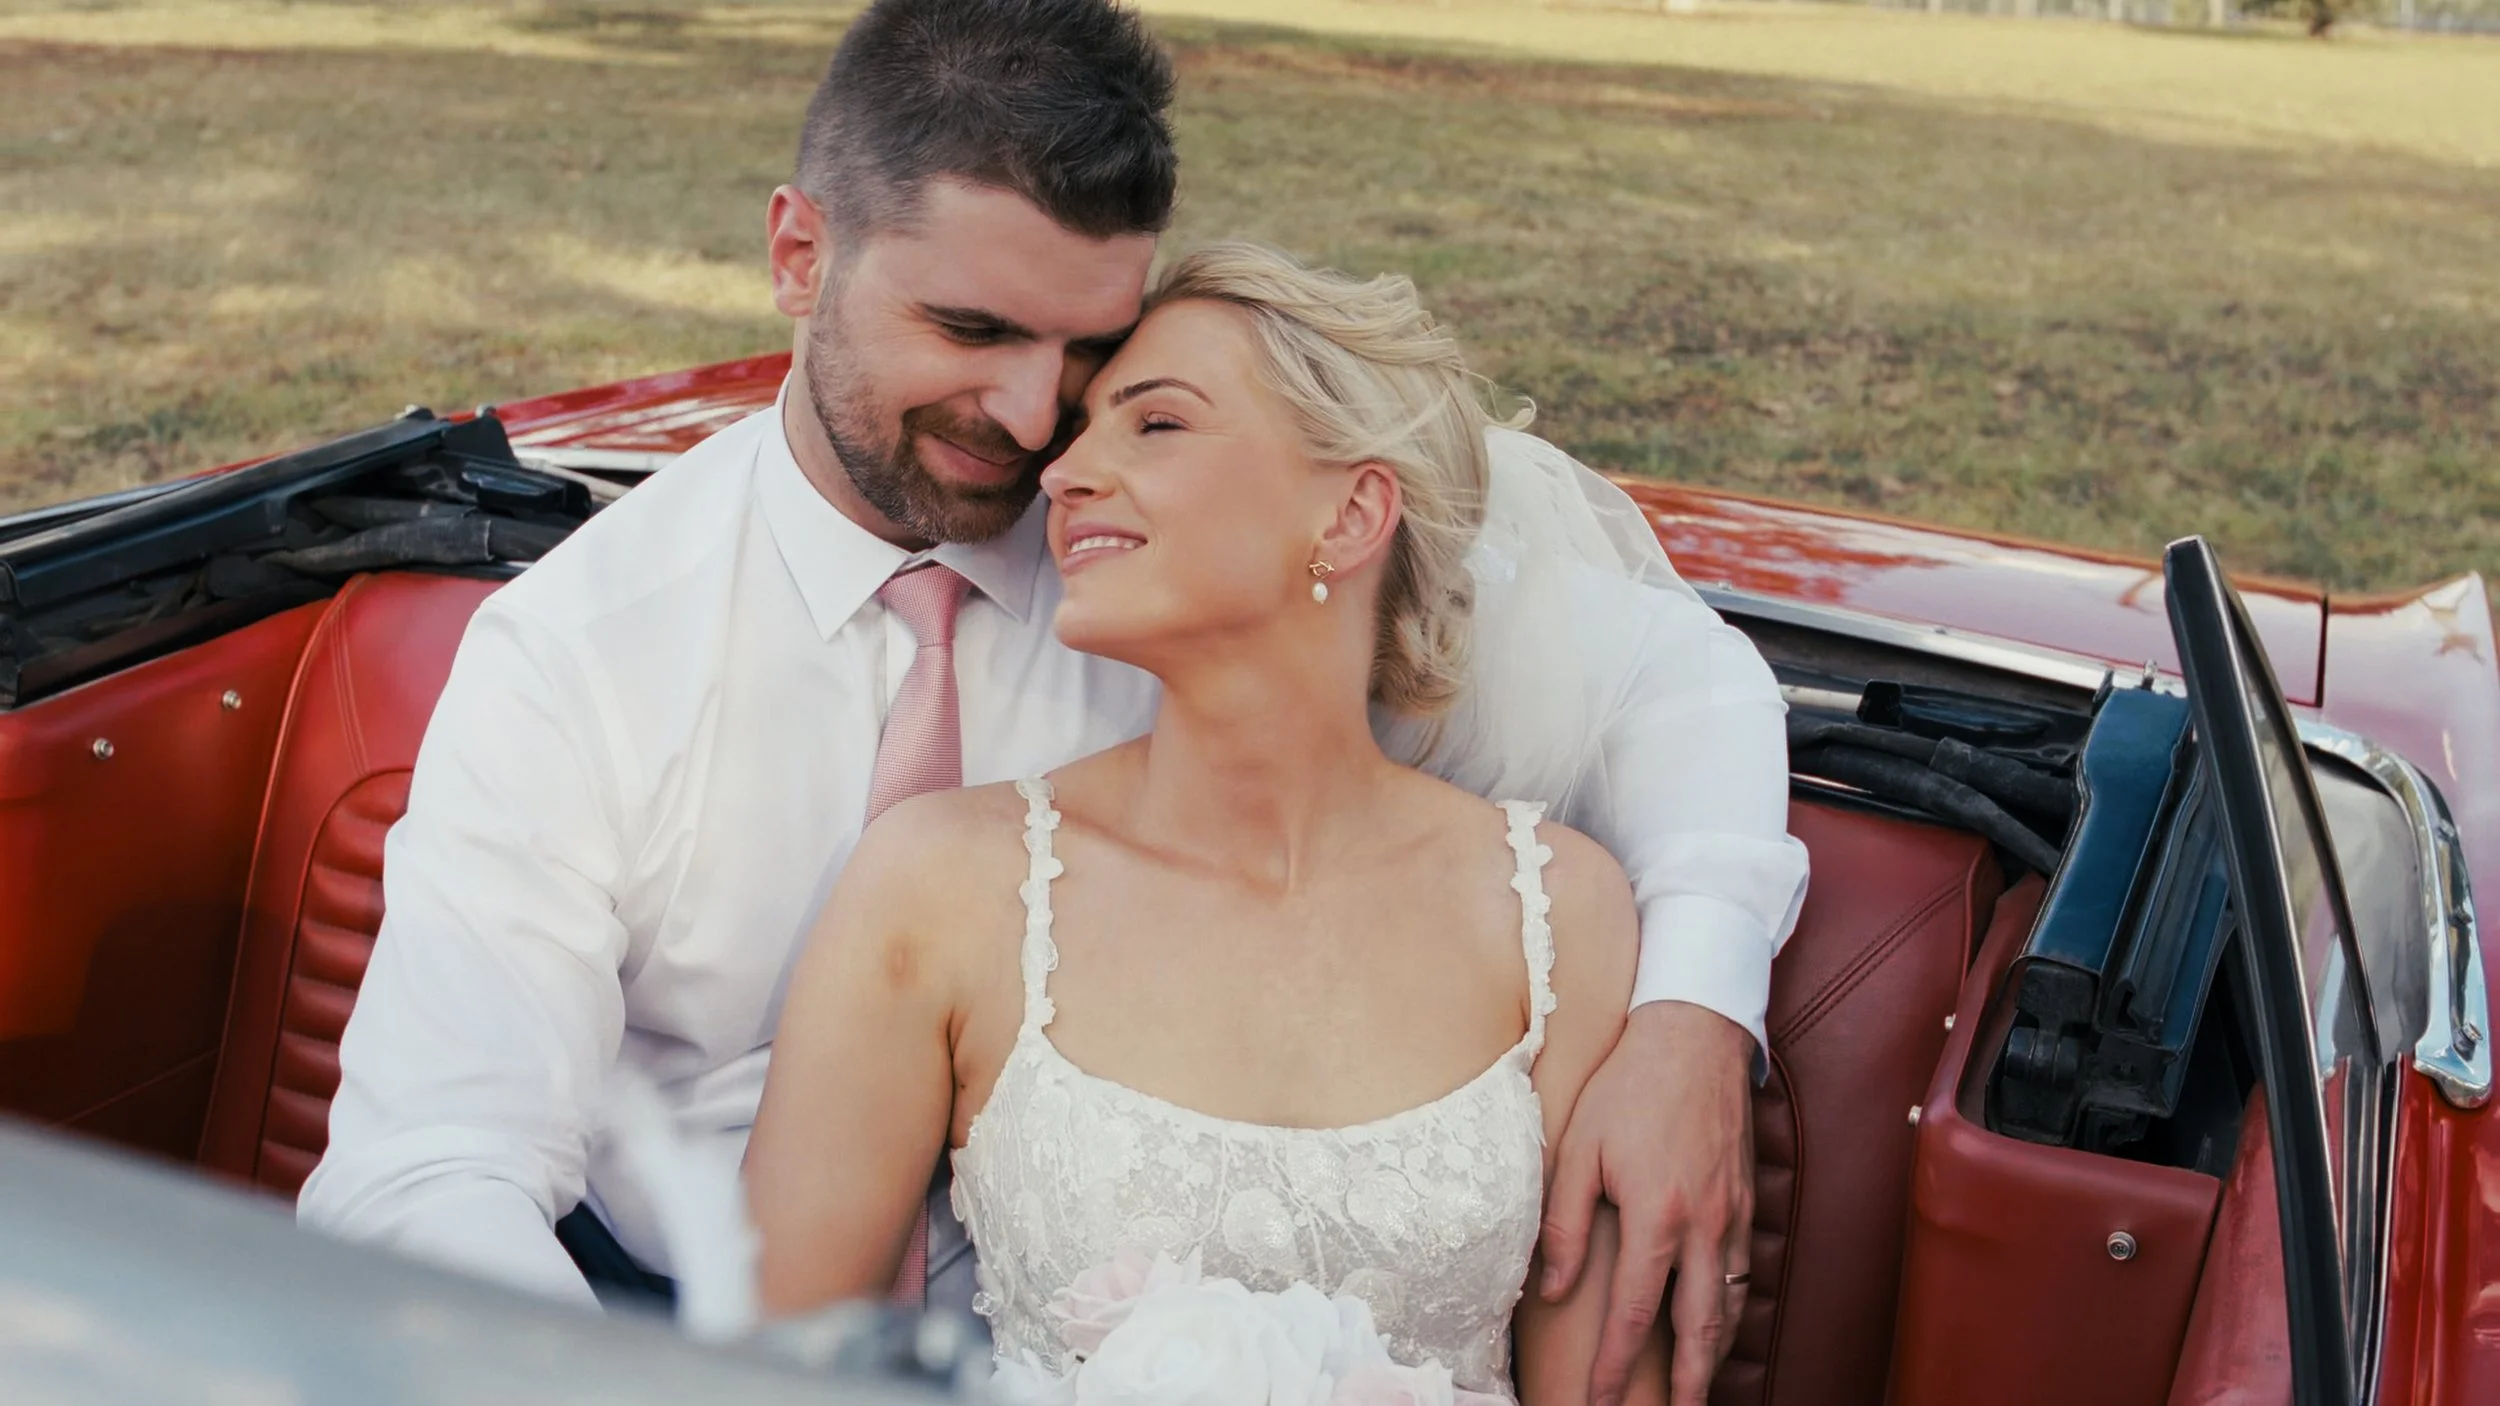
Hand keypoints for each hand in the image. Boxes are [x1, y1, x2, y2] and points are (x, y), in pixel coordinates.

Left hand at [1539, 1000, 1755, 1405]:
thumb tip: (1549, 1289)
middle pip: (1700, 1328)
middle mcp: (1703, 1225)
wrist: (1695, 1036)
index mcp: (1656, 1215)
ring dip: (1714, 1351)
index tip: (1600, 1401)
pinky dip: (1730, 1308)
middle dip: (1689, 1383)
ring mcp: (1732, 1216)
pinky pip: (1742, 1272)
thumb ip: (1562, 1224)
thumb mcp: (1579, 1150)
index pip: (1634, 1314)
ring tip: (1697, 1384)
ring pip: (1728, 1304)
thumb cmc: (1628, 1089)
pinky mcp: (1746, 1202)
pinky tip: (1717, 1321)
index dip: (1617, 1366)